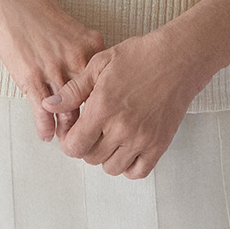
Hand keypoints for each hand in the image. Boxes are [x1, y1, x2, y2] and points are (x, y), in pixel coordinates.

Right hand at [0, 0, 106, 141]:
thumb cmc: (40, 14)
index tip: (110, 121)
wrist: (10, 1)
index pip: (108, 85)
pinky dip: (46, 126)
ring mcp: (55, 70)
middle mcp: (77, 60)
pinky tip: (46, 135)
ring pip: (69, 112)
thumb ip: (87, 53)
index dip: (109, 106)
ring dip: (70, 132)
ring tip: (71, 144)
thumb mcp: (73, 29)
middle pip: (93, 103)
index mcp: (92, 47)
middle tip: (94, 140)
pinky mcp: (32, 77)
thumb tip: (96, 76)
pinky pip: (43, 110)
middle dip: (94, 126)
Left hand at [46, 29, 205, 178]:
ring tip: (110, 138)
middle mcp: (121, 128)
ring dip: (106, 157)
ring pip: (112, 168)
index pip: (74, 146)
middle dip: (86, 147)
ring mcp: (142, 139)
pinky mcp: (159, 144)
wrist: (179, 59)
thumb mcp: (99, 64)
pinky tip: (127, 149)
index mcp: (102, 108)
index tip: (72, 132)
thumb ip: (73, 90)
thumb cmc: (140, 56)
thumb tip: (50, 105)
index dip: (68, 141)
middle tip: (92, 131)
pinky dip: (129, 166)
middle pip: (91, 158)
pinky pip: (138, 172)